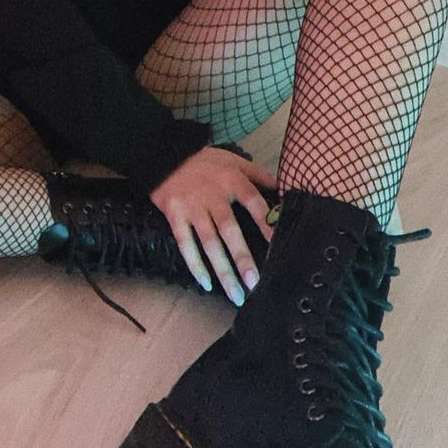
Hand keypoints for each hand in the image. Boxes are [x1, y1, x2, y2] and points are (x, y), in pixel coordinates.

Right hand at [150, 146, 277, 305]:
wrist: (165, 153)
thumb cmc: (205, 160)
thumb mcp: (234, 160)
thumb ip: (258, 175)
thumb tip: (282, 192)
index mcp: (232, 181)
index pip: (254, 204)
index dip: (267, 225)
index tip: (278, 246)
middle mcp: (213, 196)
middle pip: (230, 230)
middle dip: (242, 258)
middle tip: (254, 283)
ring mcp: (192, 207)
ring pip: (209, 243)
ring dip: (222, 270)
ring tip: (235, 294)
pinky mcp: (174, 215)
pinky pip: (185, 243)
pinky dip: (195, 265)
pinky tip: (205, 283)